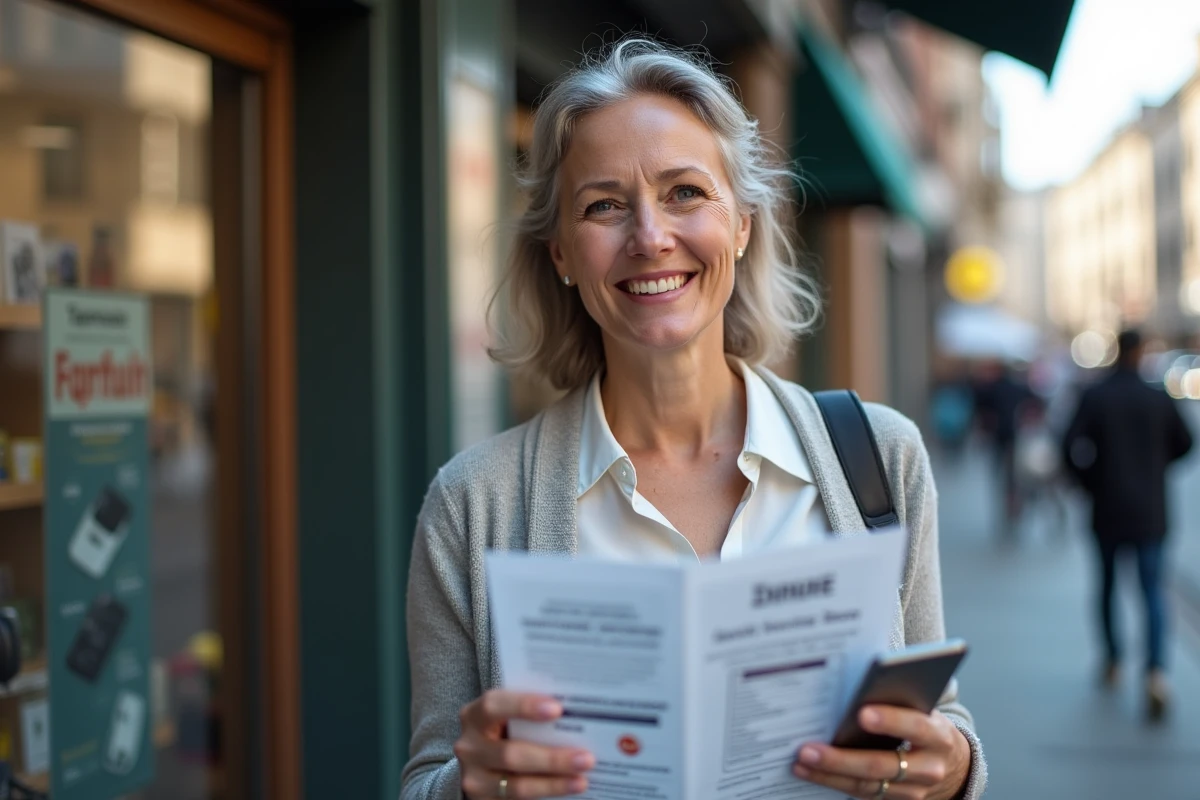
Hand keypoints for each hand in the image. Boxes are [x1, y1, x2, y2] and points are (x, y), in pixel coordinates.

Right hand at [455, 690, 595, 798]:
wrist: (484, 764)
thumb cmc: (506, 730)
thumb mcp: (509, 718)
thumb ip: (530, 715)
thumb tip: (576, 712)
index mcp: (475, 716)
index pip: (494, 705)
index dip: (524, 706)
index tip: (557, 709)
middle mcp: (469, 747)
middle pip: (511, 754)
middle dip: (552, 758)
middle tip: (586, 757)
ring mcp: (474, 778)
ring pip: (516, 785)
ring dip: (553, 783)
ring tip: (581, 780)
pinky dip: (546, 794)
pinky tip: (568, 788)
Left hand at [792, 706, 969, 798]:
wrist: (949, 762)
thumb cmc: (923, 723)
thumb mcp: (919, 709)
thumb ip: (896, 700)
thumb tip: (853, 686)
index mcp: (937, 735)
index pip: (915, 726)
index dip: (890, 720)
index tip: (861, 713)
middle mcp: (929, 767)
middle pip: (881, 765)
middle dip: (841, 759)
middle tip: (808, 749)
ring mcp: (913, 789)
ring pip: (867, 786)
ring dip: (829, 775)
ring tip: (801, 761)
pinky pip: (862, 794)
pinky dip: (833, 782)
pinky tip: (810, 771)